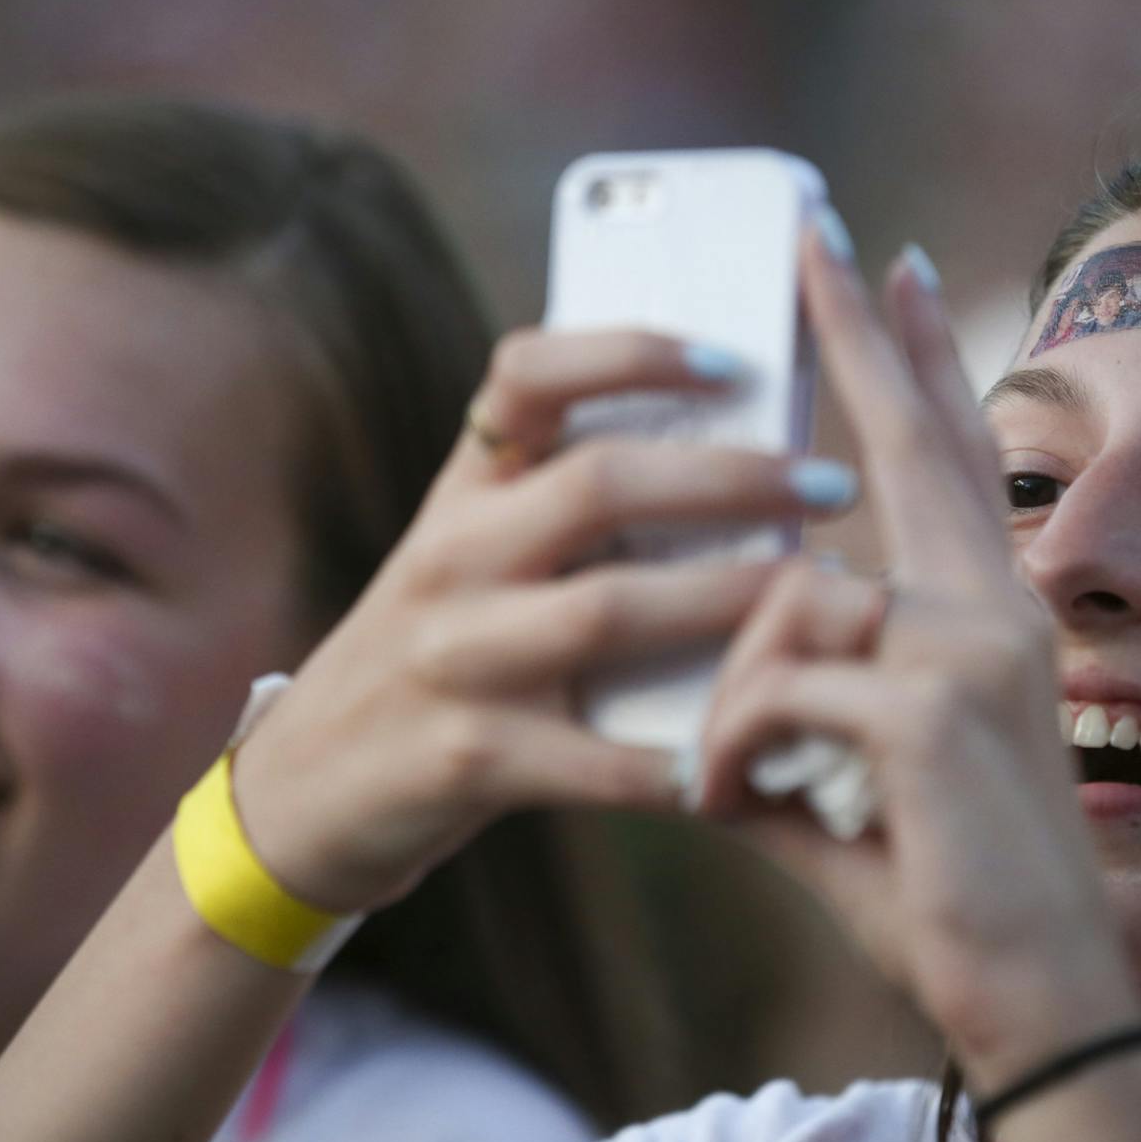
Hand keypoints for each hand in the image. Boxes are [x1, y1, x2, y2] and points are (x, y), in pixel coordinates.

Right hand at [227, 326, 855, 916]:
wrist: (308, 789)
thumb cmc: (439, 655)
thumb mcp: (473, 556)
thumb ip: (565, 506)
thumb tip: (736, 451)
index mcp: (465, 491)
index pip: (528, 374)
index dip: (631, 352)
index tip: (731, 362)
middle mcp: (452, 556)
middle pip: (600, 484)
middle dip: (731, 478)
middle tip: (832, 486)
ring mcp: (456, 656)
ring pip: (608, 610)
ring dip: (730, 600)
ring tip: (822, 599)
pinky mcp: (467, 757)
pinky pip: (597, 757)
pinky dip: (684, 759)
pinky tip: (757, 756)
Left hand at [700, 237, 1140, 1083]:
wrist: (1034, 1000)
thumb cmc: (946, 896)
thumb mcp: (853, 780)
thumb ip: (790, 709)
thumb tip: (707, 685)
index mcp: (985, 616)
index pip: (945, 460)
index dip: (914, 360)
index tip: (887, 270)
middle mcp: (995, 608)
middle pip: (911, 444)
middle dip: (853, 331)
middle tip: (818, 228)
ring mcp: (972, 648)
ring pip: (783, 604)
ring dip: (727, 704)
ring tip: (730, 785)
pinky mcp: (930, 706)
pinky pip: (766, 684)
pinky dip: (722, 754)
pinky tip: (732, 808)